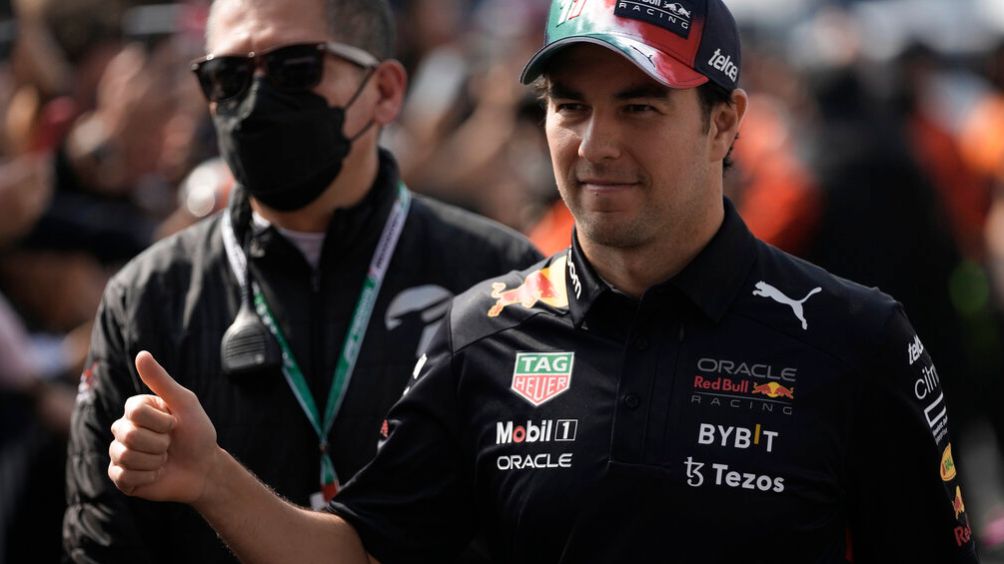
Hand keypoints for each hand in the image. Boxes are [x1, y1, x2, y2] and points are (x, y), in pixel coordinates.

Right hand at [108, 351, 218, 503]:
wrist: (204, 468)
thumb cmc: (197, 433)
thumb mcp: (184, 403)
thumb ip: (161, 380)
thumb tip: (141, 354)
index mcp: (136, 409)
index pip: (134, 411)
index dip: (161, 421)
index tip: (174, 424)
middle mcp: (123, 428)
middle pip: (128, 434)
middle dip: (160, 443)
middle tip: (170, 444)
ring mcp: (119, 453)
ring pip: (126, 456)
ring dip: (155, 461)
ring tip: (164, 458)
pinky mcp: (120, 476)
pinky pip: (123, 477)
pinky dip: (147, 477)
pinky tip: (156, 474)